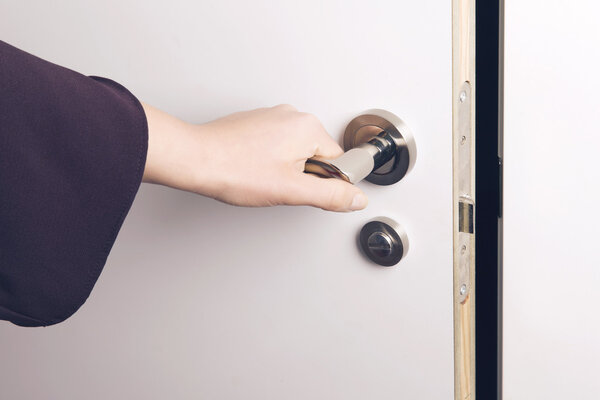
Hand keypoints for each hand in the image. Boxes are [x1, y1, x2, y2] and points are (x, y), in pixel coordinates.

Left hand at [141, 103, 367, 211]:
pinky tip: (251, 169)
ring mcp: (271, 117)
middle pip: (316, 155)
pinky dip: (268, 160)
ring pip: (294, 151)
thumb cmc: (234, 170)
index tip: (302, 190)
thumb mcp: (291, 190)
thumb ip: (330, 195)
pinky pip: (274, 145)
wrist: (193, 160)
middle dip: (303, 175)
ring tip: (260, 176)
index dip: (324, 183)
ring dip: (284, 169)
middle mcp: (291, 115)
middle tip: (277, 184)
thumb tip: (355, 198)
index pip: (337, 161)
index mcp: (307, 126)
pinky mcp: (254, 123)